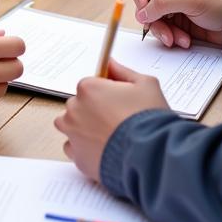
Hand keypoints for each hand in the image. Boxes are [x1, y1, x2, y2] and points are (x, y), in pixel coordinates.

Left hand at [54, 59, 167, 179]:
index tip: (118, 101)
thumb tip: (110, 63)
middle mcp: (75, 109)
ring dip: (83, 127)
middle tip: (116, 119)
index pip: (89, 84)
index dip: (105, 92)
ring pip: (71, 125)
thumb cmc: (148, 120)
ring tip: (108, 135)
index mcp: (88, 88)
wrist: (151, 156)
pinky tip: (102, 149)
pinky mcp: (77, 157)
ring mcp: (73, 134)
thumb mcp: (145, 85)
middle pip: (79, 104)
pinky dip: (84, 148)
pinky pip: (73, 148)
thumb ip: (123, 72)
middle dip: (93, 109)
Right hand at [133, 0, 221, 48]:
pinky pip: (163, 27)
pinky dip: (170, 36)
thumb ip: (163, 3)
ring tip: (174, 39)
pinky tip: (183, 40)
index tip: (142, 6)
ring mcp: (174, 2)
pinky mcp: (177, 19)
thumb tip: (141, 12)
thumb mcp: (192, 0)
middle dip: (152, 17)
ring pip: (152, 16)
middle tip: (160, 29)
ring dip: (162, 30)